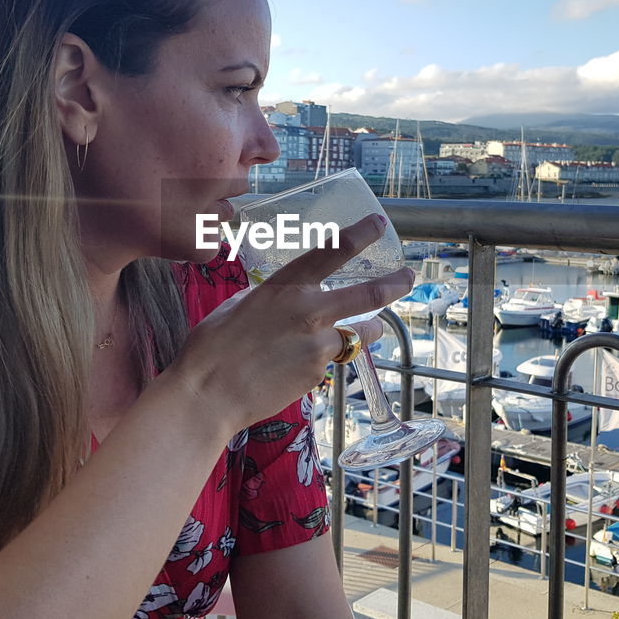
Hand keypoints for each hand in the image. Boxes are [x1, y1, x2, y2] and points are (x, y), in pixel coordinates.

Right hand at [170, 213, 413, 431]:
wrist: (209, 394)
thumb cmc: (212, 348)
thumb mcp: (239, 306)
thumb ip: (270, 298)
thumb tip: (286, 300)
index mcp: (286, 287)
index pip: (332, 252)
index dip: (360, 235)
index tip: (377, 224)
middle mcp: (309, 312)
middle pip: (368, 295)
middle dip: (395, 284)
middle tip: (409, 277)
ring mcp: (318, 346)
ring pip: (360, 334)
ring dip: (367, 330)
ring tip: (370, 329)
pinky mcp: (318, 374)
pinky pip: (331, 361)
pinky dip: (324, 359)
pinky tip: (296, 366)